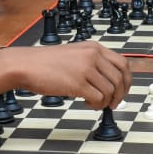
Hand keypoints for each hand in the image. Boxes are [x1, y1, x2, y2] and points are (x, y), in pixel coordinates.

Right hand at [0, 42, 131, 107]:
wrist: (26, 65)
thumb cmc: (46, 63)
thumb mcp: (74, 54)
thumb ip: (92, 63)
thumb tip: (108, 82)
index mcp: (94, 48)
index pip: (123, 63)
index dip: (127, 80)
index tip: (123, 91)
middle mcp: (92, 56)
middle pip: (120, 78)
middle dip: (120, 95)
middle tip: (114, 104)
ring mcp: (85, 69)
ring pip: (110, 91)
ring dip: (106, 102)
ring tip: (95, 104)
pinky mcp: (77, 83)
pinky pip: (98, 98)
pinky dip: (96, 105)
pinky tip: (86, 103)